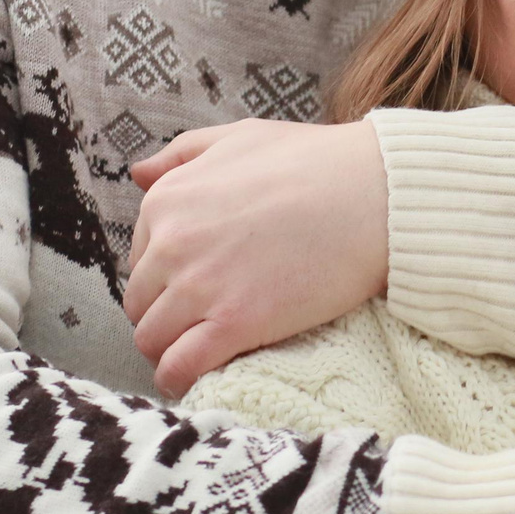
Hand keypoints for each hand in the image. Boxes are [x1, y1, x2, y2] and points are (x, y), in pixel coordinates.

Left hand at [123, 119, 389, 397]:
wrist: (375, 193)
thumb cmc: (316, 161)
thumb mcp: (241, 137)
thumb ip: (184, 153)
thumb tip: (139, 174)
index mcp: (168, 200)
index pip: (140, 258)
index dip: (167, 275)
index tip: (198, 283)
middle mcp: (171, 244)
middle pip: (141, 302)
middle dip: (165, 313)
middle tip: (202, 319)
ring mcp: (200, 286)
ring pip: (152, 339)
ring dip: (170, 348)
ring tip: (199, 351)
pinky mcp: (234, 324)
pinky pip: (179, 366)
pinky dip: (180, 377)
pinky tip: (198, 377)